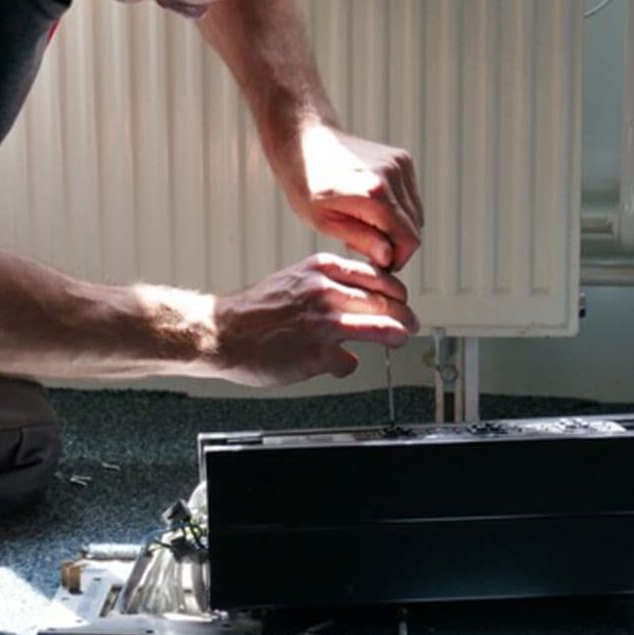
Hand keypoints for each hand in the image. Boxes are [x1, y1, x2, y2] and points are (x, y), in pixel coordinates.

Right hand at [211, 252, 419, 386]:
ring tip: (400, 339)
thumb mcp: (295, 278)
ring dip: (396, 335)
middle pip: (387, 302)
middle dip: (404, 315)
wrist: (223, 331)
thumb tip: (361, 294)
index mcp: (322, 268)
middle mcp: (326, 291)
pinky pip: (350, 362)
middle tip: (409, 324)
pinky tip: (340, 364)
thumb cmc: (256, 309)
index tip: (400, 301)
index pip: (379, 276)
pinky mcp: (317, 354)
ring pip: (382, 328)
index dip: (396, 293)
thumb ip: (328, 282)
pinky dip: (348, 366)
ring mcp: (324, 322)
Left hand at [274, 123, 423, 271]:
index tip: (372, 264)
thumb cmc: (306, 185)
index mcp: (373, 193)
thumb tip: (389, 257)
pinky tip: (370, 211)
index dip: (395, 260)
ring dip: (395, 229)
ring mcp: (400, 164)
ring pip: (415, 214)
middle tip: (361, 244)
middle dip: (393, 246)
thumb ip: (361, 239)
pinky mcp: (402, 159)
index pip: (408, 241)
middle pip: (414, 229)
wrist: (305, 141)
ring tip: (363, 227)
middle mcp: (393, 175)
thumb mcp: (324, 221)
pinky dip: (396, 211)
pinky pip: (410, 198)